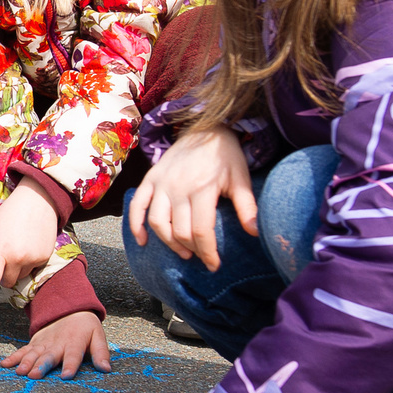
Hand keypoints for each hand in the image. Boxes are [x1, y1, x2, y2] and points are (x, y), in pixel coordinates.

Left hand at [0, 179, 61, 297]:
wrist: (37, 202)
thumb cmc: (8, 214)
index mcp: (1, 250)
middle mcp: (18, 258)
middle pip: (7, 282)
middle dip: (1, 277)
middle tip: (2, 261)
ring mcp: (33, 259)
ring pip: (20, 276)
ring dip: (15, 270)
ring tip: (16, 248)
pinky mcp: (45, 258)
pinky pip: (32, 269)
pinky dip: (28, 264)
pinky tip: (27, 246)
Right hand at [0, 309, 111, 379]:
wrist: (69, 308)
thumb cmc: (85, 327)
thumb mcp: (98, 336)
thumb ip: (101, 352)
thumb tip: (106, 369)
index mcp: (75, 342)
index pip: (73, 355)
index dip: (70, 365)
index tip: (66, 376)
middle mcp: (58, 343)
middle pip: (49, 356)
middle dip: (41, 365)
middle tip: (34, 375)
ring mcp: (44, 343)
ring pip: (34, 354)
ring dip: (26, 362)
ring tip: (20, 372)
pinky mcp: (35, 343)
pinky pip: (23, 350)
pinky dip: (14, 357)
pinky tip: (5, 364)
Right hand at [126, 128, 256, 270]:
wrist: (206, 126)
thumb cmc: (226, 155)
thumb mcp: (241, 179)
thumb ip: (247, 207)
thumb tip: (255, 233)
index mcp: (202, 189)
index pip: (201, 231)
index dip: (208, 253)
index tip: (215, 265)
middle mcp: (178, 188)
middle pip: (180, 231)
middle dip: (193, 250)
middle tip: (203, 258)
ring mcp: (161, 184)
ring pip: (159, 223)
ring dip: (169, 243)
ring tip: (183, 252)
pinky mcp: (151, 179)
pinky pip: (138, 206)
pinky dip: (136, 225)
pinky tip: (143, 241)